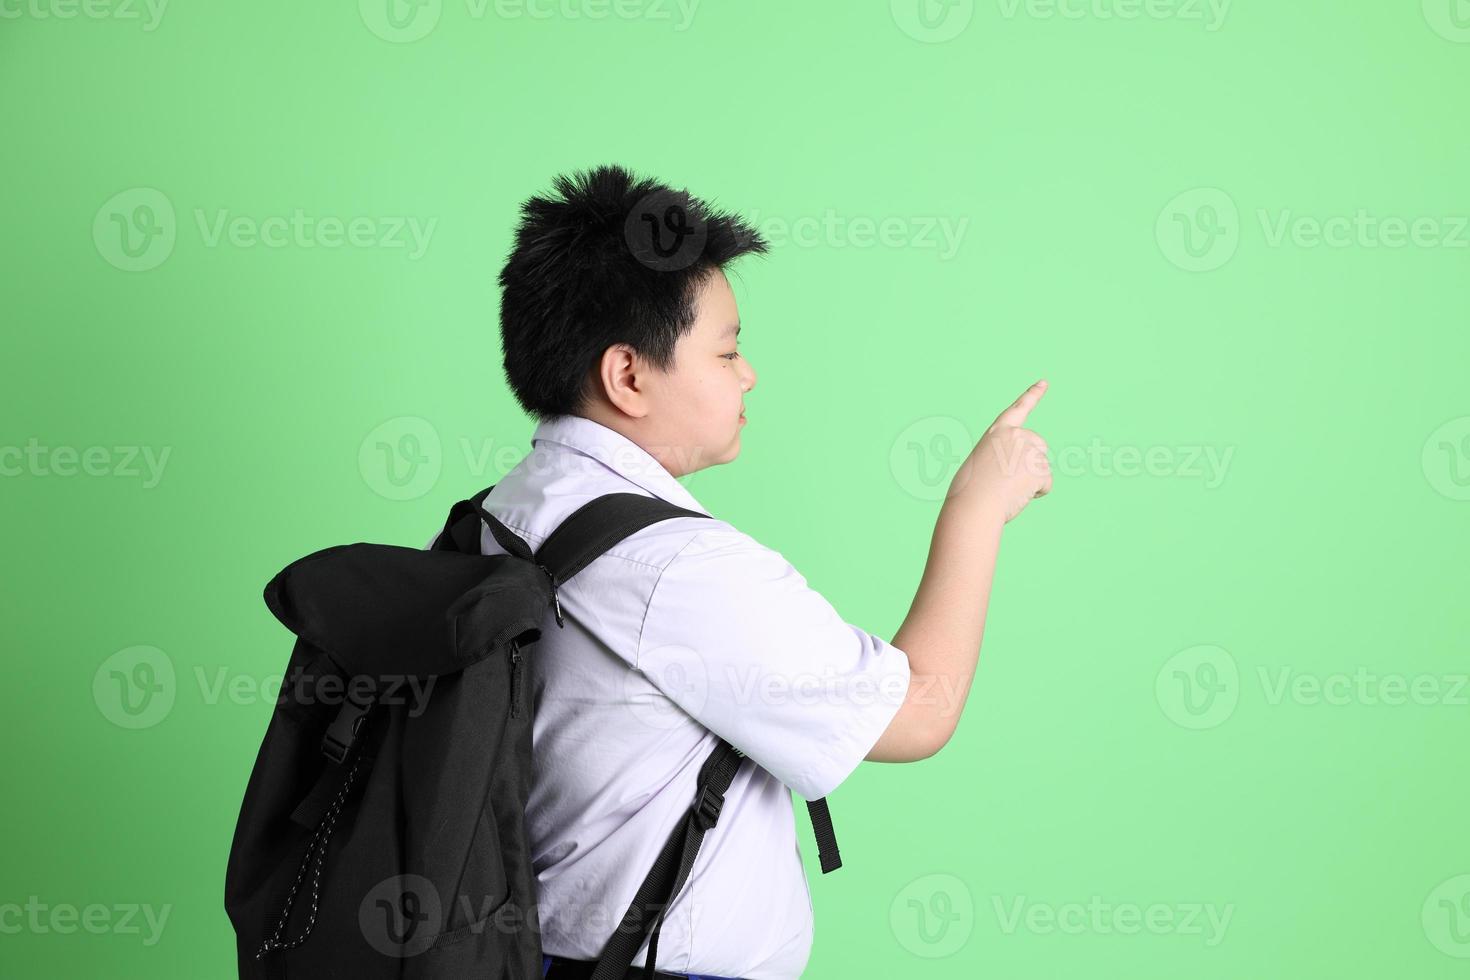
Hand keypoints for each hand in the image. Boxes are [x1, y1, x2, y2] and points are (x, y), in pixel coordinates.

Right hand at [949, 380, 1052, 522]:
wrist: (973, 505)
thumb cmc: (969, 492)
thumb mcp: (980, 465)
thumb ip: (999, 458)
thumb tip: (1012, 473)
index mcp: (997, 432)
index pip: (1017, 409)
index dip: (1032, 395)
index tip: (1044, 382)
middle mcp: (1016, 435)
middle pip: (1039, 445)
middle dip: (1033, 461)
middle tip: (1010, 478)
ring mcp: (1029, 449)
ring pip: (1042, 467)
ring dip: (1030, 481)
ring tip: (1008, 488)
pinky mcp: (1040, 467)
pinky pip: (1046, 484)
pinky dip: (1036, 493)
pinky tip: (1018, 495)